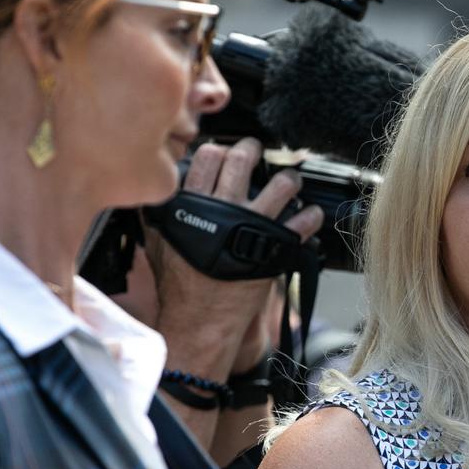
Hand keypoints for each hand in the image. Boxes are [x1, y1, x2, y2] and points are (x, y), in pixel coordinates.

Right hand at [148, 138, 322, 382]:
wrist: (201, 318)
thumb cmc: (179, 284)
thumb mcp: (158, 242)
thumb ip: (160, 212)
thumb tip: (158, 190)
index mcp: (193, 204)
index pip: (208, 158)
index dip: (218, 151)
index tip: (225, 153)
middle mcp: (225, 209)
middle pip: (242, 161)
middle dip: (251, 150)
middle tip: (255, 151)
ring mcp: (253, 226)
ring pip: (281, 185)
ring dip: (289, 179)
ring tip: (290, 181)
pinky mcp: (276, 246)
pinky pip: (303, 220)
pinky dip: (310, 214)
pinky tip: (310, 214)